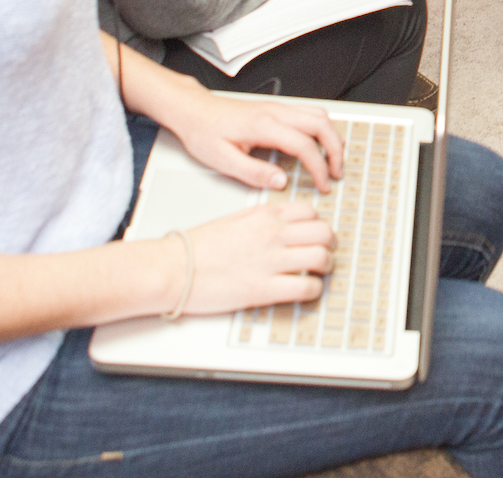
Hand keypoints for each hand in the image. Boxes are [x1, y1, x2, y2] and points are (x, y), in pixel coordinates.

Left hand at [166, 86, 343, 195]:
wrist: (193, 110)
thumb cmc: (204, 132)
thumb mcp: (222, 160)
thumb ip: (254, 173)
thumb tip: (281, 182)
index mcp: (263, 125)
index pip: (304, 145)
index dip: (319, 167)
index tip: (323, 184)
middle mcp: (275, 112)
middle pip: (321, 124)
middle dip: (336, 150)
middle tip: (337, 172)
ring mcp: (278, 108)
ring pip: (319, 115)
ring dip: (332, 136)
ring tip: (333, 160)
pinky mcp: (276, 109)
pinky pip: (310, 113)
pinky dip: (323, 128)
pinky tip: (320, 143)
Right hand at [173, 200, 336, 314]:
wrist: (172, 269)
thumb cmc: (195, 248)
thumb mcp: (233, 220)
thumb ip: (260, 220)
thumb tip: (280, 224)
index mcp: (263, 216)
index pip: (311, 212)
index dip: (317, 224)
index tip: (314, 235)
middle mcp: (271, 235)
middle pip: (324, 232)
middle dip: (330, 244)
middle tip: (325, 253)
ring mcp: (270, 261)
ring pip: (322, 258)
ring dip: (326, 267)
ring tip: (319, 273)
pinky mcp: (264, 289)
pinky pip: (306, 287)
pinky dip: (314, 291)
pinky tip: (306, 291)